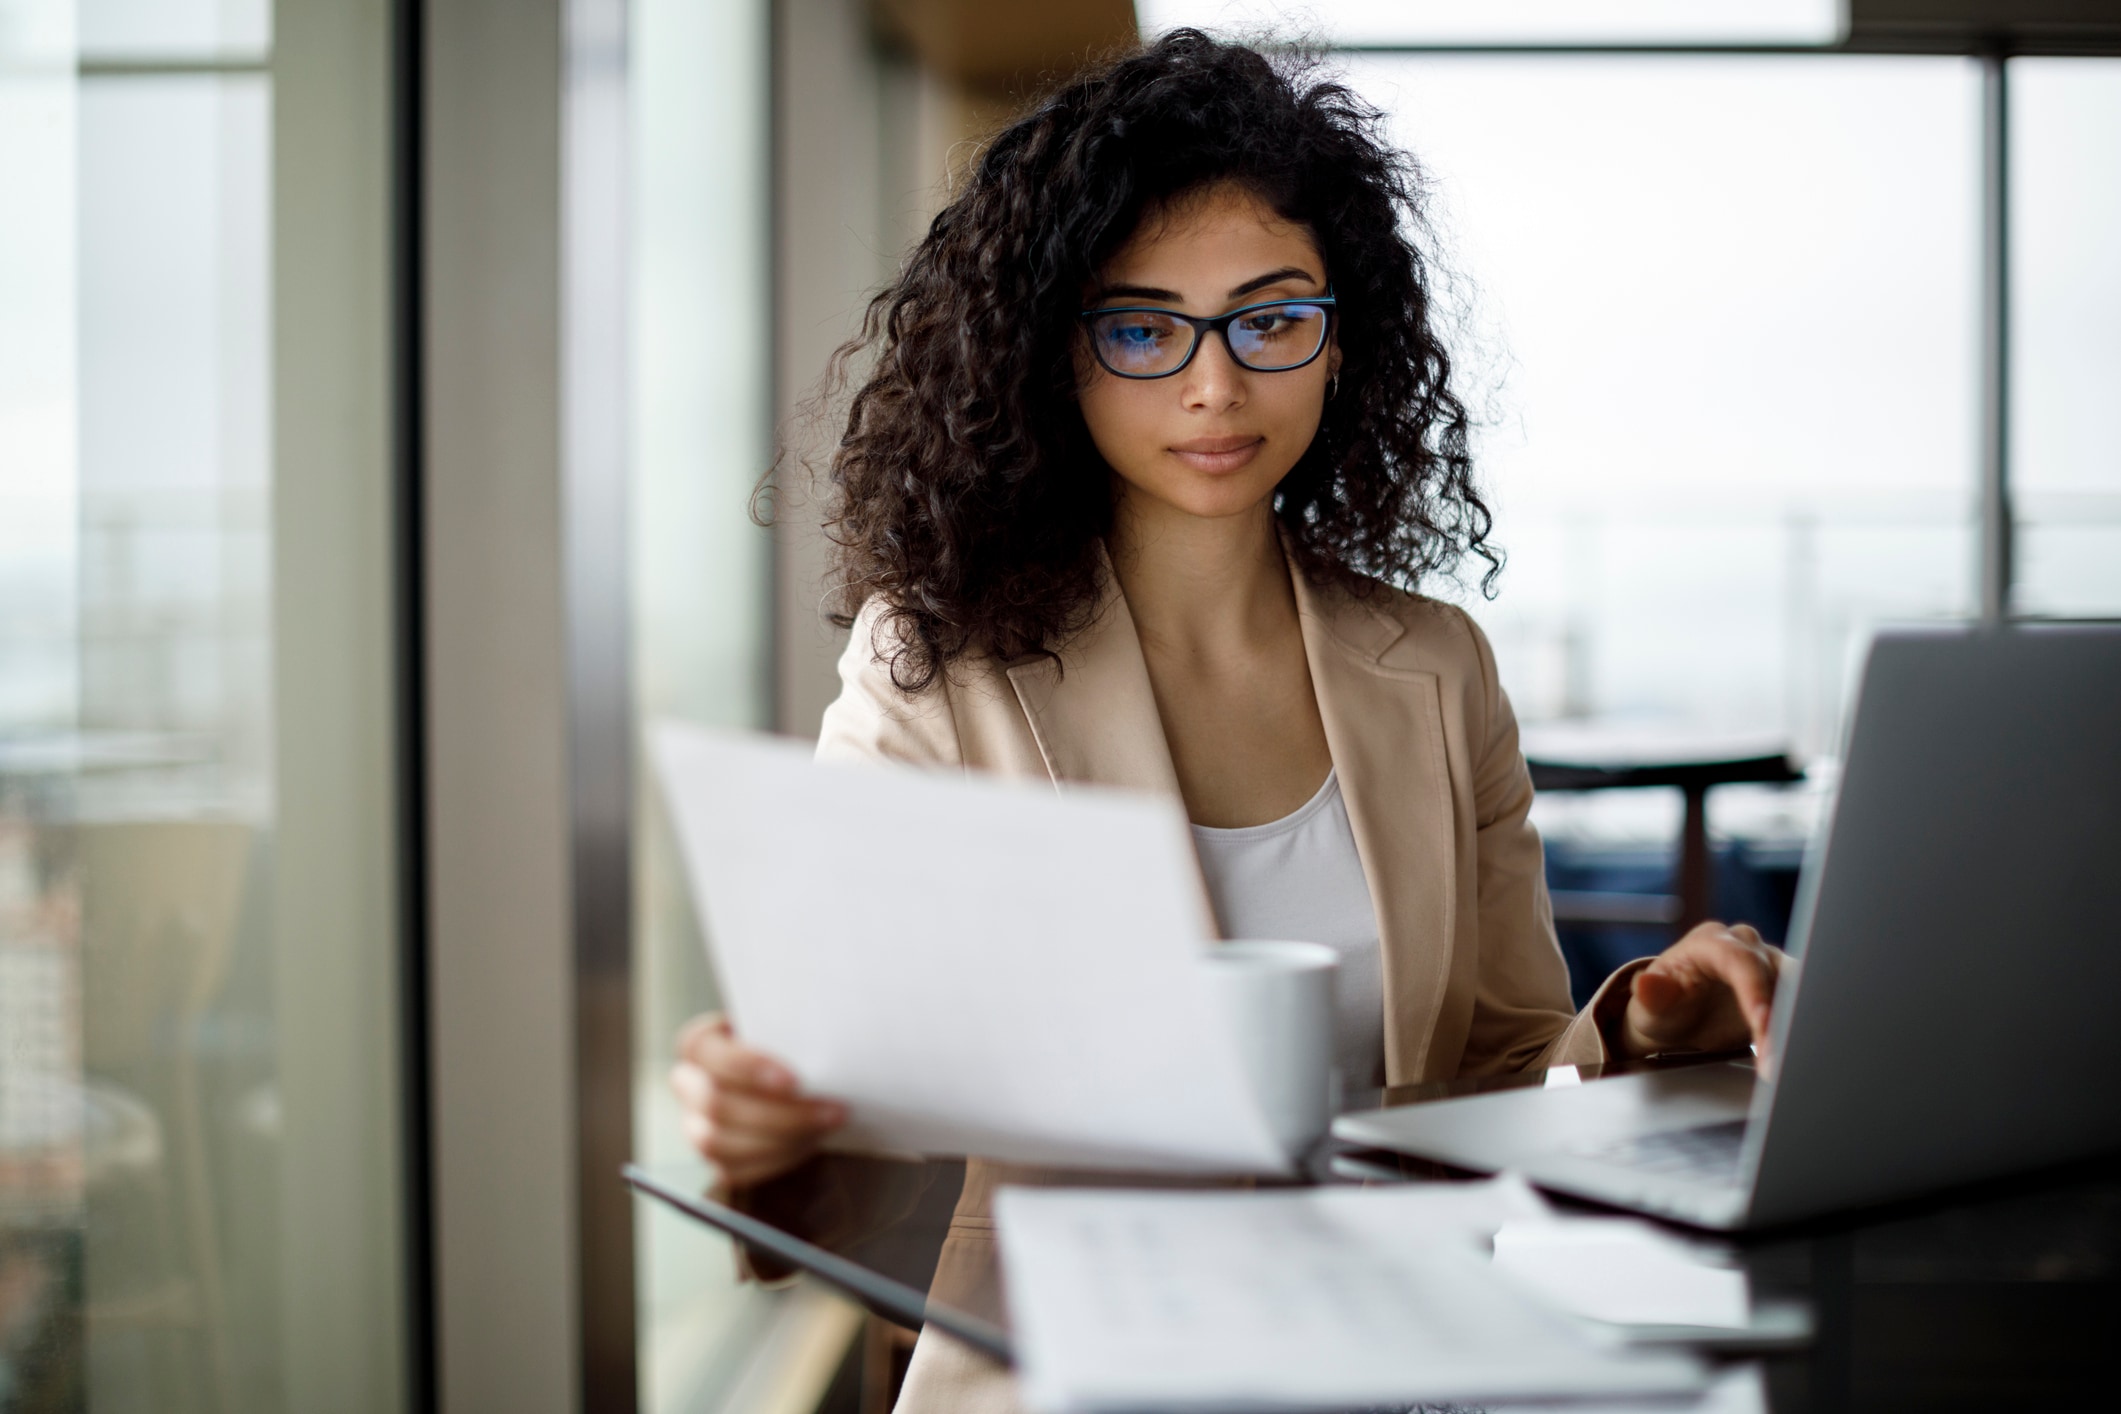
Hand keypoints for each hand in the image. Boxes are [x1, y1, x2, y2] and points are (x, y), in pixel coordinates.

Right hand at [670, 1014, 846, 1188]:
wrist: (796, 1075)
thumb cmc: (789, 1044)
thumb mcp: (785, 1026)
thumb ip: (789, 1030)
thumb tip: (822, 1037)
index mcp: (699, 1044)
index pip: (708, 1052)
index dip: (748, 1067)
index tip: (794, 1079)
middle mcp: (688, 1085)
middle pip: (714, 1104)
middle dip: (778, 1113)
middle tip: (832, 1109)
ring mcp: (696, 1126)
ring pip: (718, 1144)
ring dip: (781, 1139)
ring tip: (827, 1125)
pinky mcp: (715, 1160)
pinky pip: (735, 1170)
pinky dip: (777, 1159)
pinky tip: (811, 1142)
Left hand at [1616, 922, 1786, 1065]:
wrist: (1675, 1018)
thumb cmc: (1660, 1007)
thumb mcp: (1648, 1006)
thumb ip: (1650, 995)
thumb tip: (1645, 984)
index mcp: (1708, 942)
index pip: (1738, 960)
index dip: (1754, 991)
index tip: (1762, 1024)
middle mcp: (1742, 946)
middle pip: (1773, 972)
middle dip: (1780, 1014)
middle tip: (1779, 1054)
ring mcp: (1765, 963)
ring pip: (1795, 985)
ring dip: (1795, 1021)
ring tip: (1790, 1057)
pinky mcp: (1782, 984)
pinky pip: (1801, 999)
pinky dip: (1801, 1024)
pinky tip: (1798, 1051)